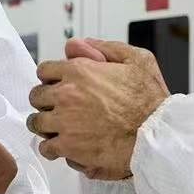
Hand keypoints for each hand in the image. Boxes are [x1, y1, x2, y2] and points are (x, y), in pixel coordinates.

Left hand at [26, 38, 170, 180]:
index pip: (45, 70)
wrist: (157, 135)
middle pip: (36, 96)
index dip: (51, 78)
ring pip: (36, 122)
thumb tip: (78, 45)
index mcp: (79, 71)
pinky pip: (46, 147)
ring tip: (57, 128)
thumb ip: (105, 48)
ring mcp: (64, 121)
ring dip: (45, 125)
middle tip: (57, 108)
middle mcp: (66, 95)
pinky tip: (62, 146)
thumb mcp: (137, 59)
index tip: (57, 86)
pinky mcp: (68, 146)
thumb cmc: (151, 101)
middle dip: (45, 101)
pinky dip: (52, 148)